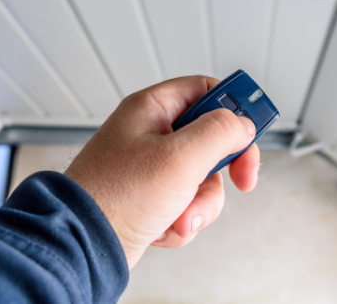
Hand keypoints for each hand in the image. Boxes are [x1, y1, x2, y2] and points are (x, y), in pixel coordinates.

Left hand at [65, 76, 259, 268]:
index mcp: (152, 109)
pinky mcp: (153, 197)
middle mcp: (152, 134)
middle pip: (212, 138)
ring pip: (205, 177)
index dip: (234, 106)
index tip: (254, 126)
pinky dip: (184, 218)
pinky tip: (165, 226)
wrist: (82, 246)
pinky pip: (189, 202)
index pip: (206, 90)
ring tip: (180, 214)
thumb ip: (220, 132)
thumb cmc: (115, 196)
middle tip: (241, 178)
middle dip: (224, 168)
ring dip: (201, 202)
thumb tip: (243, 124)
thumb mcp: (180, 156)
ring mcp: (153, 168)